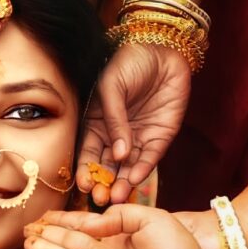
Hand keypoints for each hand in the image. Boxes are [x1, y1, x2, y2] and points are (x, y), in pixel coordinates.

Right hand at [24, 206, 222, 248]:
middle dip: (48, 235)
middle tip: (27, 229)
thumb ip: (119, 215)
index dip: (63, 221)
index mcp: (120, 238)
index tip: (44, 216)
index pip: (85, 226)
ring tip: (27, 240)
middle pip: (70, 243)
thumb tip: (92, 224)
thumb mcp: (151, 218)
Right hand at [77, 44, 189, 204]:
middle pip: (106, 166)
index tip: (83, 184)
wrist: (164, 49)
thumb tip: (117, 154)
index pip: (88, 152)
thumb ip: (114, 120)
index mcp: (96, 123)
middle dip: (103, 183)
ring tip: (117, 198)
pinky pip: (149, 158)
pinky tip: (135, 181)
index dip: (85, 169)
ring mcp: (137, 138)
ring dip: (122, 184)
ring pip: (127, 168)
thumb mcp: (111, 86)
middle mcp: (115, 135)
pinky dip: (142, 171)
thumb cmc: (129, 61)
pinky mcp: (159, 138)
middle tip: (100, 199)